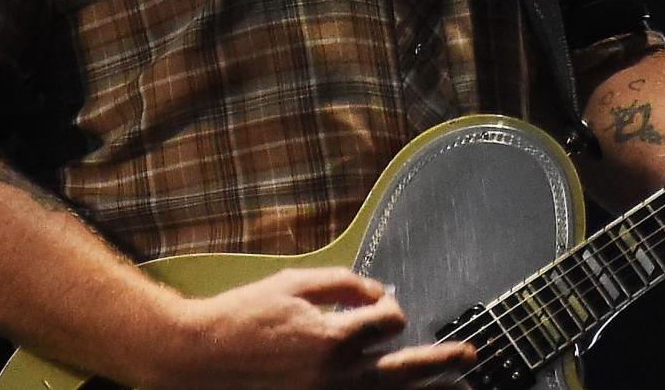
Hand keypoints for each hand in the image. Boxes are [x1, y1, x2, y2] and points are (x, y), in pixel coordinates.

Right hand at [149, 266, 475, 388]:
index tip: (378, 306)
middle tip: (470, 356)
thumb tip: (379, 291)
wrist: (195, 359)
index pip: (390, 322)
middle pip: (403, 369)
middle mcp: (334, 377)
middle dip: (440, 362)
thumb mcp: (294, 284)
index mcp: (332, 339)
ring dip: (422, 387)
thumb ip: (343, 284)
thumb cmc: (242, 316)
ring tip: (455, 385)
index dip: (390, 308)